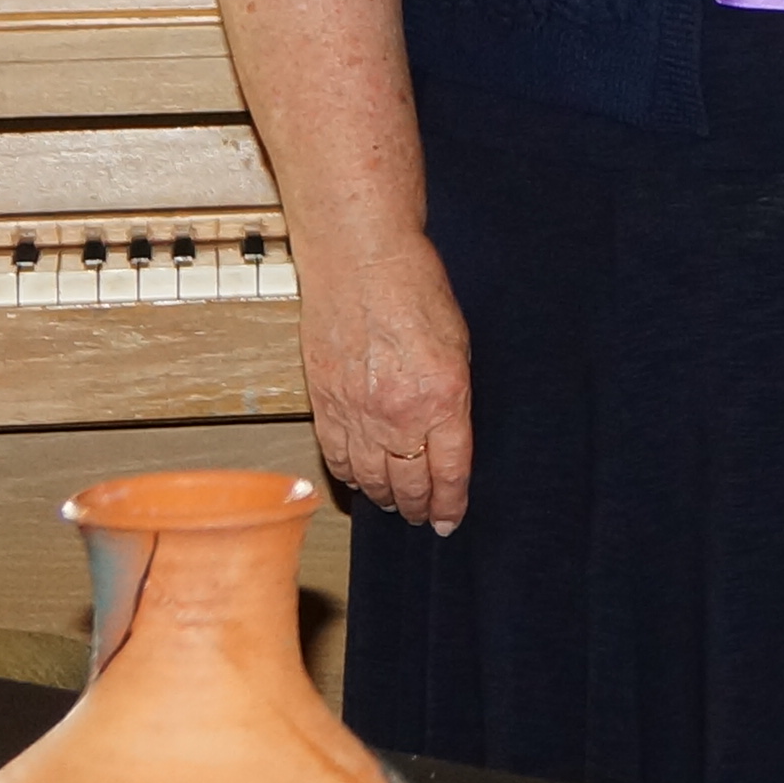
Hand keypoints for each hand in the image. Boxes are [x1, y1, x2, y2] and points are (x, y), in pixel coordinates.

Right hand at [300, 236, 474, 533]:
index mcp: (442, 399)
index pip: (449, 470)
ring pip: (370, 476)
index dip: (451, 501)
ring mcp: (355, 413)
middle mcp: (397, 415)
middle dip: (419, 506)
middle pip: (408, 481)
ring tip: (396, 506)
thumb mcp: (459, 345)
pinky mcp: (324, 404)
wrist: (359, 262)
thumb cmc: (416, 290)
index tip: (450, 520)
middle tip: (425, 519)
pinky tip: (360, 483)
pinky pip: (336, 456)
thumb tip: (449, 433)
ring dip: (385, 496)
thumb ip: (454, 395)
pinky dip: (350, 476)